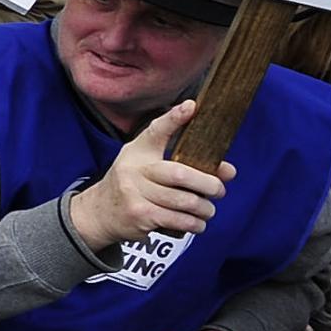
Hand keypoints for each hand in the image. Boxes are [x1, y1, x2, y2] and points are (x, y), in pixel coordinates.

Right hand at [69, 102, 233, 248]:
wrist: (101, 211)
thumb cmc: (134, 185)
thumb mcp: (150, 167)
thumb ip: (186, 164)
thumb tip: (228, 171)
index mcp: (138, 151)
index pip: (156, 131)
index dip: (174, 119)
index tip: (191, 107)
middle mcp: (134, 169)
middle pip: (181, 173)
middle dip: (209, 184)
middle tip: (219, 190)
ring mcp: (135, 192)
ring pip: (184, 201)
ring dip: (204, 209)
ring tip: (207, 210)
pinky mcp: (140, 214)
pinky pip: (178, 220)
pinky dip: (195, 224)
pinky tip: (197, 223)